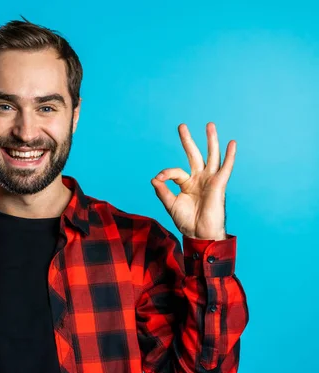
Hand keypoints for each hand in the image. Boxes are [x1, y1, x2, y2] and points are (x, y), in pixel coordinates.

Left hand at [150, 122, 235, 239]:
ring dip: (211, 141)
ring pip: (211, 156)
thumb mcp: (170, 204)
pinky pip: (225, 168)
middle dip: (188, 140)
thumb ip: (162, 191)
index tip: (158, 179)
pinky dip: (229, 156)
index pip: (175, 171)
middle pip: (194, 155)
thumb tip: (154, 178)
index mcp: (187, 183)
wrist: (200, 234)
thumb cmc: (187, 221)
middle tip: (181, 125)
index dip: (166, 173)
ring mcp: (209, 180)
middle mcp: (199, 179)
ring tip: (209, 125)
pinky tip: (232, 143)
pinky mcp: (219, 185)